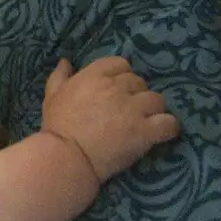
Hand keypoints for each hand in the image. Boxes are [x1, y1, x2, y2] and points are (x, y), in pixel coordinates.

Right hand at [40, 56, 179, 183]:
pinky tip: (162, 133)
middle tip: (127, 112)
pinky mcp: (145, 131)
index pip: (120, 64)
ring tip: (144, 123)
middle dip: (135, 95)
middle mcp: (117, 88)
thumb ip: (60, 77)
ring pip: (156, 100)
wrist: (66, 159)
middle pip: (139, 82)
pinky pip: (169, 123)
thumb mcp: (51, 97)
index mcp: (94, 76)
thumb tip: (66, 61)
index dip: (121, 76)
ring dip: (152, 110)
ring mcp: (133, 109)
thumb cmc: (57, 128)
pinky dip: (168, 127)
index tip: (115, 91)